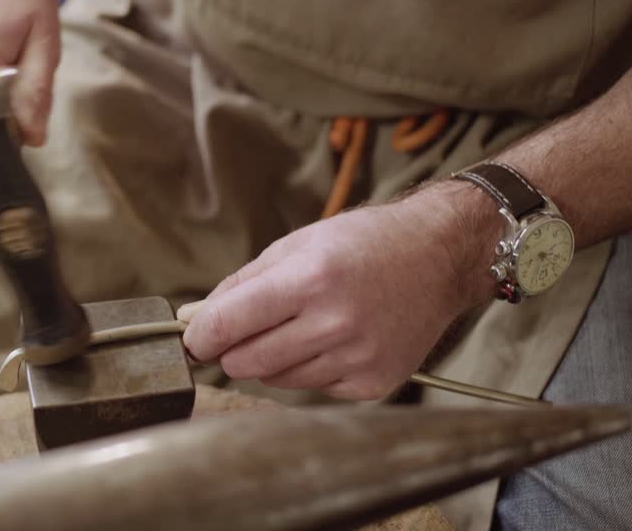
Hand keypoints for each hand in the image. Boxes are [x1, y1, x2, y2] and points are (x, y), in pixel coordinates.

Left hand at [181, 184, 498, 399]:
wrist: (439, 257)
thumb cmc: (363, 243)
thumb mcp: (296, 244)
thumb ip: (240, 284)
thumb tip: (192, 318)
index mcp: (309, 279)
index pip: (229, 324)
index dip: (200, 336)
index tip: (192, 339)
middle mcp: (335, 322)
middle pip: (245, 362)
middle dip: (232, 349)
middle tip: (244, 331)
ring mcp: (357, 357)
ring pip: (276, 379)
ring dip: (272, 358)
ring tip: (300, 325)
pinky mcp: (374, 383)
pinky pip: (314, 388)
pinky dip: (310, 368)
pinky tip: (332, 339)